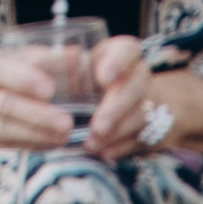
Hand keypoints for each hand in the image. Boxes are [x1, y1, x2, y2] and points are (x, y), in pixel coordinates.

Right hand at [0, 52, 101, 168]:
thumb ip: (30, 64)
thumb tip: (75, 55)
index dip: (28, 73)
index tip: (54, 84)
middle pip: (0, 100)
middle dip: (35, 110)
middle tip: (66, 118)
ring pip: (1, 128)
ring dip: (35, 132)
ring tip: (63, 134)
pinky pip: (0, 151)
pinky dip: (27, 148)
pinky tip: (49, 147)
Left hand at [78, 45, 202, 163]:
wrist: (131, 100)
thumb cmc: (94, 78)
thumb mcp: (83, 66)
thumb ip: (70, 69)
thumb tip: (48, 72)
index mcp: (123, 54)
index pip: (128, 50)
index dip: (118, 63)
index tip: (103, 78)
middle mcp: (140, 76)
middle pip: (135, 88)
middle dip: (116, 110)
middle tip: (97, 127)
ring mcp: (151, 102)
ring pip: (141, 117)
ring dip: (117, 133)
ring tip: (93, 144)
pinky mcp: (154, 128)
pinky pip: (143, 138)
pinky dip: (122, 147)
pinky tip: (104, 152)